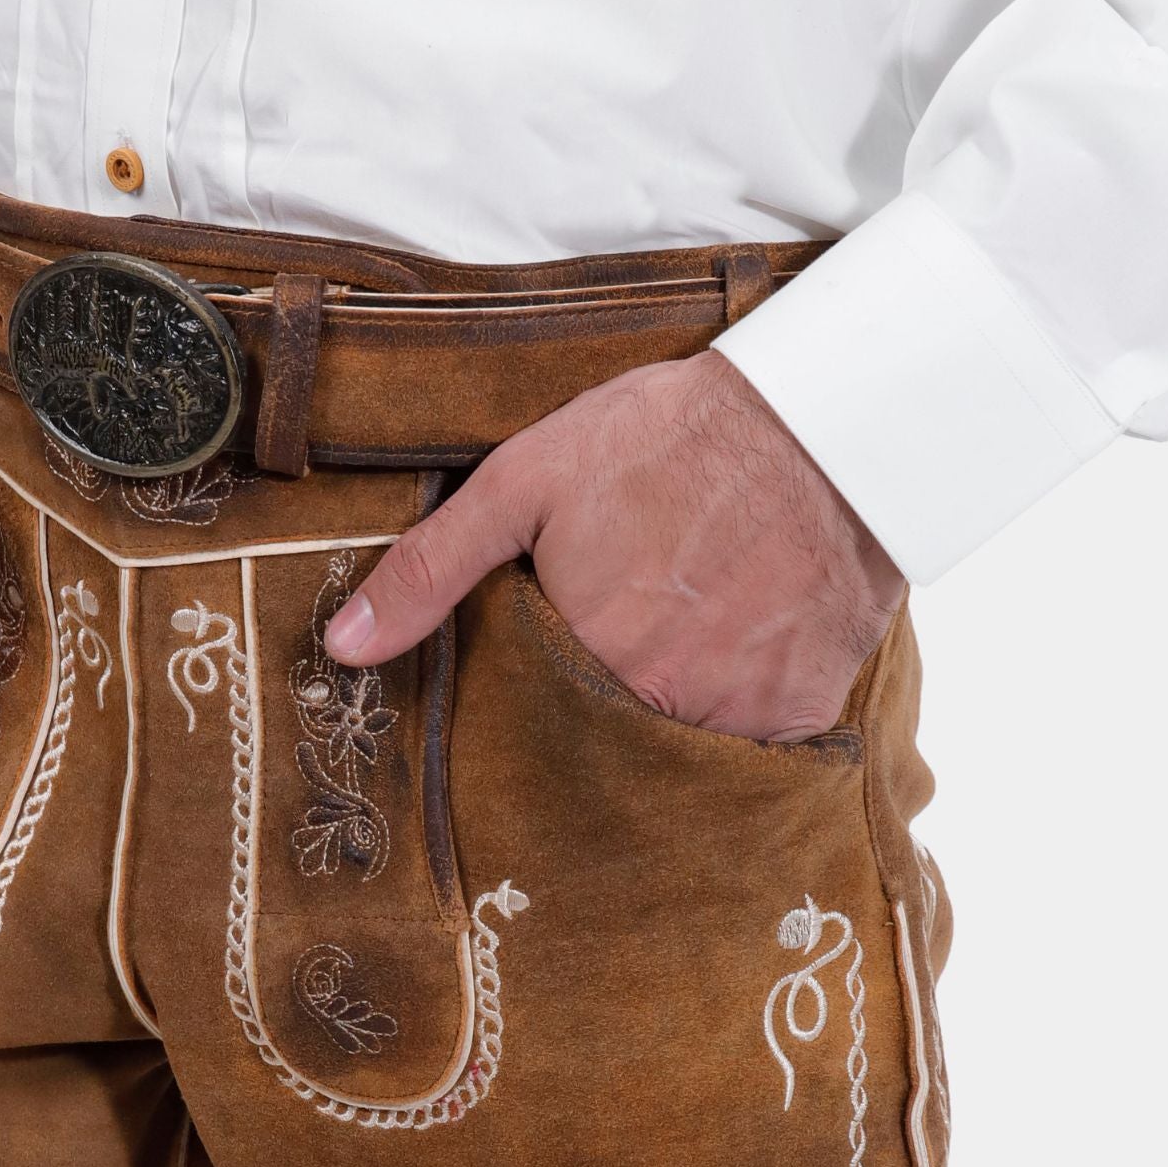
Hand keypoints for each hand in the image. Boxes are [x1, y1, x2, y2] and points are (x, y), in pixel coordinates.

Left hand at [326, 351, 903, 740]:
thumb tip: (343, 647)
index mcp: (581, 658)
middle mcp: (658, 706)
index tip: (542, 656)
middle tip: (617, 637)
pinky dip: (740, 709)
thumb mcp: (526, 481)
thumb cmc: (666, 439)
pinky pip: (754, 746)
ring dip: (667, 709)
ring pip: (676, 746)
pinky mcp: (802, 712)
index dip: (529, 691)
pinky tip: (736, 646)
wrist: (824, 421)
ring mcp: (738, 717)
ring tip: (676, 638)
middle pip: (602, 741)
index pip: (529, 719)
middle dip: (596, 705)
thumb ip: (431, 568)